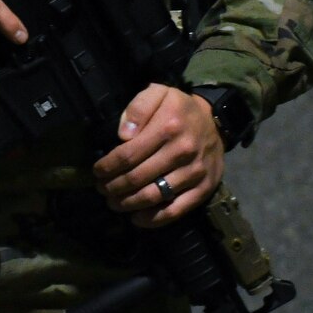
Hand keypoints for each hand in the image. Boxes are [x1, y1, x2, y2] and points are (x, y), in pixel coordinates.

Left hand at [93, 84, 224, 227]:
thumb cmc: (179, 109)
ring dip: (127, 204)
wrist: (215, 121)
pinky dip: (152, 219)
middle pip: (137, 178)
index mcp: (168, 126)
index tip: (97, 171)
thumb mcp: (158, 93)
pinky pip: (175, 211)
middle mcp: (182, 151)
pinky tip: (136, 217)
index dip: (108, 167)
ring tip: (114, 202)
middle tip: (102, 189)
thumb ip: (138, 108)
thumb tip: (123, 136)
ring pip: (153, 196)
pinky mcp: (203, 189)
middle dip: (113, 187)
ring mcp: (194, 172)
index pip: (128, 154)